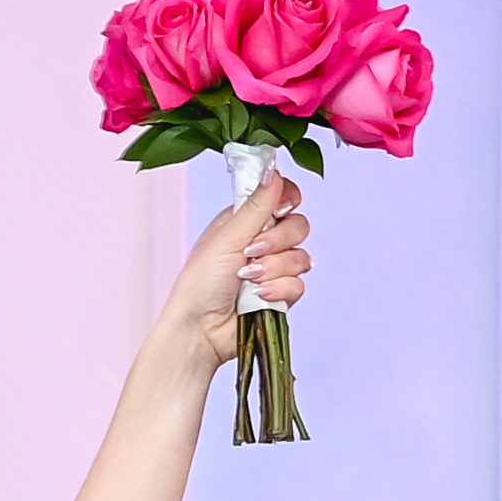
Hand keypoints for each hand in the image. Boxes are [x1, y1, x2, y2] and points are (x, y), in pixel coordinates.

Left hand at [157, 175, 310, 365]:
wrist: (200, 329)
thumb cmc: (200, 283)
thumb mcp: (227, 237)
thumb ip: (256, 206)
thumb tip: (274, 172)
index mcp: (245, 221)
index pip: (282, 197)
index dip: (287, 200)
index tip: (280, 208)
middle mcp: (262, 242)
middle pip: (298, 225)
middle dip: (278, 240)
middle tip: (251, 252)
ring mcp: (273, 269)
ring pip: (301, 257)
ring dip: (274, 268)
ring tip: (248, 279)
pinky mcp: (280, 294)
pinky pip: (299, 284)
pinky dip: (279, 290)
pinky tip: (259, 297)